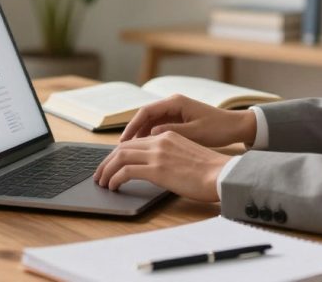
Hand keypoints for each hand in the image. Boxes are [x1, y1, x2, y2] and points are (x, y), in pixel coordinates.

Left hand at [93, 131, 231, 201]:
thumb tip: (158, 168)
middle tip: (100, 174)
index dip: (118, 153)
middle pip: (123, 147)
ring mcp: (157, 154)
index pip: (135, 141)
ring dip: (107, 170)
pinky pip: (125, 171)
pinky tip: (113, 186)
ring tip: (102, 182)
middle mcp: (159, 141)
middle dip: (107, 161)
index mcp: (167, 135)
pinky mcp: (156, 169)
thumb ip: (170, 155)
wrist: (221, 174)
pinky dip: (115, 178)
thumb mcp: (187, 154)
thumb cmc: (210, 171)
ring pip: (119, 157)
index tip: (111, 164)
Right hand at [119, 94, 256, 147]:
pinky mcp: (179, 119)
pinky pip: (159, 126)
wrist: (236, 127)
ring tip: (130, 151)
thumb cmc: (218, 128)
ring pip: (151, 122)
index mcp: (176, 102)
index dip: (132, 126)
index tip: (123, 141)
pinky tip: (145, 149)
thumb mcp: (195, 133)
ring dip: (140, 135)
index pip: (146, 112)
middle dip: (133, 131)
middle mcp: (173, 103)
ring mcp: (176, 111)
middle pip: (145, 116)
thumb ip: (171, 132)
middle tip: (121, 148)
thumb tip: (150, 136)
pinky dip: (150, 136)